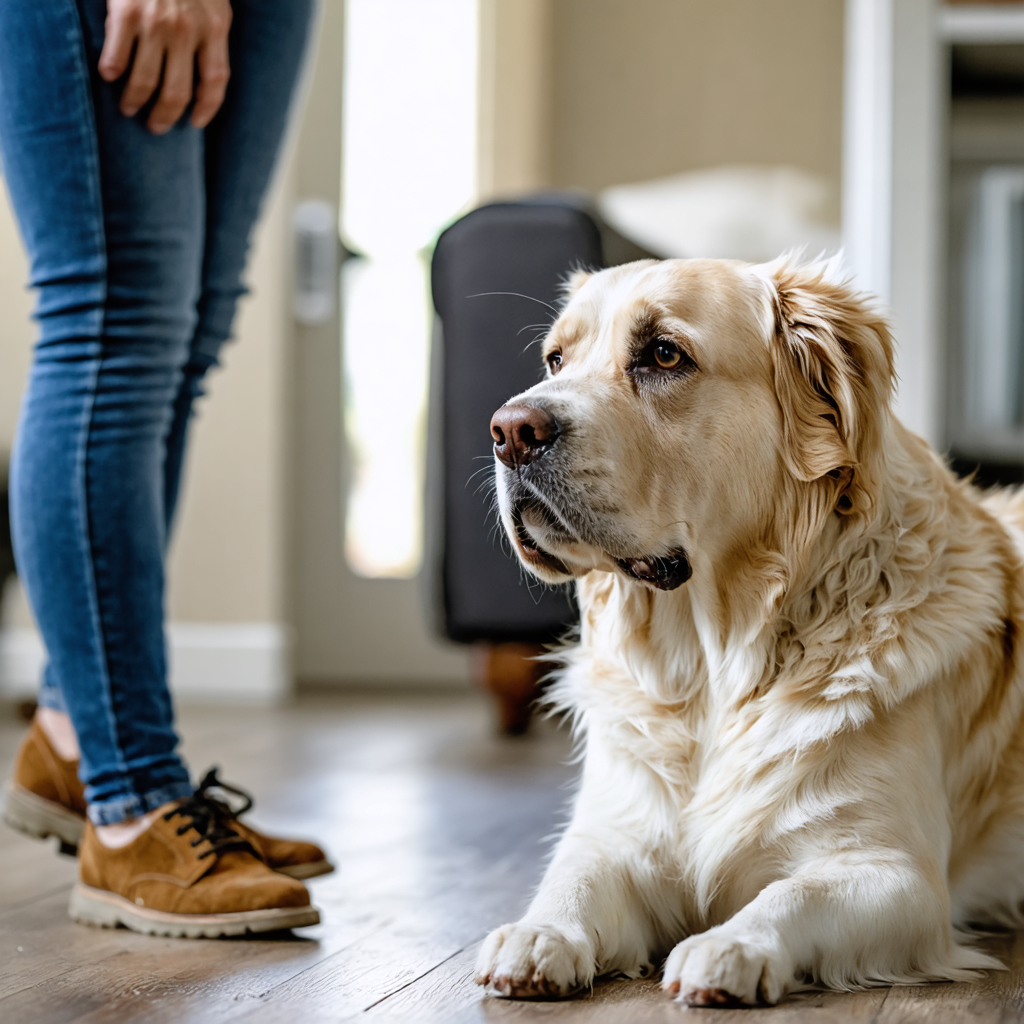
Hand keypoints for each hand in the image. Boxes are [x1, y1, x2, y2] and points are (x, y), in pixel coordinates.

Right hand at [97, 0, 231, 133]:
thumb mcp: (212, 3)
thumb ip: (211, 34)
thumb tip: (204, 76)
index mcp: (215, 28)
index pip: (215, 82)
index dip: (206, 108)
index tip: (195, 122)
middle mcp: (187, 30)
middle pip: (177, 92)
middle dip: (165, 116)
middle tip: (155, 126)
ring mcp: (156, 22)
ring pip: (145, 80)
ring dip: (135, 101)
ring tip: (129, 108)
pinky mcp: (125, 11)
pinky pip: (117, 55)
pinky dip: (112, 71)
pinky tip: (109, 77)